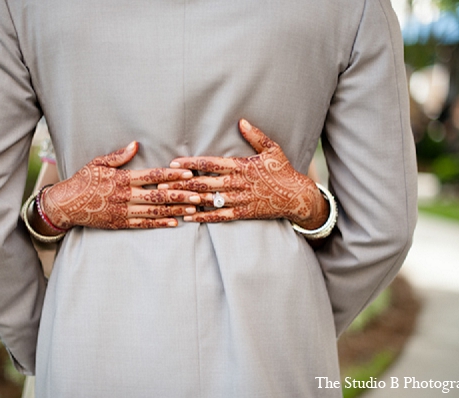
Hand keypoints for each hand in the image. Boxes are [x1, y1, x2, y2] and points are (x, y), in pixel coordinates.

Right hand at [42, 142, 199, 229]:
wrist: (66, 205)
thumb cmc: (83, 181)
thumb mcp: (98, 163)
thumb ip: (118, 156)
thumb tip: (135, 144)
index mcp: (123, 179)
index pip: (153, 176)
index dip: (172, 175)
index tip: (188, 174)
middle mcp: (126, 196)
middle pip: (159, 196)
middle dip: (180, 195)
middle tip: (199, 194)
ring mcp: (124, 211)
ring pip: (155, 211)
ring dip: (175, 210)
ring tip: (192, 209)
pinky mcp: (121, 223)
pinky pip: (144, 224)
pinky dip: (160, 224)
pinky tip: (174, 223)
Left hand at [160, 119, 328, 228]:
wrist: (296, 196)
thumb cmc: (283, 170)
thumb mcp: (272, 149)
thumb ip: (255, 136)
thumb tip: (241, 121)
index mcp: (241, 166)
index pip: (210, 164)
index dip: (191, 163)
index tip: (174, 163)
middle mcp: (237, 183)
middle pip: (204, 183)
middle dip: (181, 183)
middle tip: (161, 183)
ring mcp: (239, 199)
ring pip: (209, 200)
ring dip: (188, 200)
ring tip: (170, 200)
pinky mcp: (243, 213)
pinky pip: (220, 216)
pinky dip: (204, 217)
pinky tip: (190, 217)